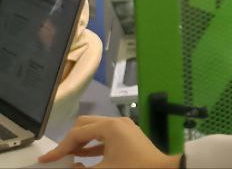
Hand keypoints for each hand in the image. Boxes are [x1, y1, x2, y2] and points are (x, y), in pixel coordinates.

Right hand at [37, 116, 180, 168]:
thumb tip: (67, 168)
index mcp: (110, 126)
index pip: (77, 134)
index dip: (59, 148)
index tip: (46, 161)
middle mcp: (117, 122)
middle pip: (85, 125)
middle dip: (70, 141)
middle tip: (59, 157)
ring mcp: (125, 129)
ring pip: (95, 131)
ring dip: (81, 143)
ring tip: (68, 159)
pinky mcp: (130, 138)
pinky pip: (105, 138)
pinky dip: (92, 146)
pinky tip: (83, 158)